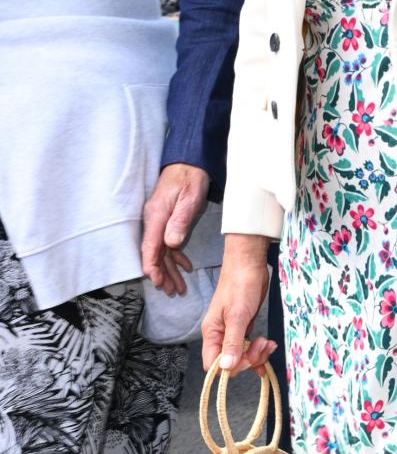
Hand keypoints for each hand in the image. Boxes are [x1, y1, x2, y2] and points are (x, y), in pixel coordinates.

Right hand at [142, 164, 209, 294]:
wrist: (190, 162)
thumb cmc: (190, 178)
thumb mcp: (189, 199)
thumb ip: (180, 221)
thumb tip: (170, 243)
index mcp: (156, 216)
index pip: (150, 247)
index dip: (152, 267)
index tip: (158, 283)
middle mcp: (153, 220)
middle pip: (155, 253)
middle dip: (163, 274)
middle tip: (174, 291)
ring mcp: (159, 221)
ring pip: (162, 251)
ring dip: (170, 269)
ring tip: (179, 287)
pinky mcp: (166, 220)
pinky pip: (167, 243)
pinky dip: (176, 257)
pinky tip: (185, 267)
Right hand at [201, 234, 274, 372]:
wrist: (249, 264)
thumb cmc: (240, 285)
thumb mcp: (237, 315)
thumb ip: (232, 342)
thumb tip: (226, 367)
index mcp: (212, 333)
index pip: (214, 364)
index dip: (231, 367)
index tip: (247, 358)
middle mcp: (220, 335)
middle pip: (231, 362)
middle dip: (249, 359)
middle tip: (262, 344)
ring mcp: (233, 332)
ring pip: (243, 355)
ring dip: (258, 354)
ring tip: (268, 342)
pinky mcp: (245, 327)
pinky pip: (250, 347)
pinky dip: (260, 349)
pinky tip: (269, 345)